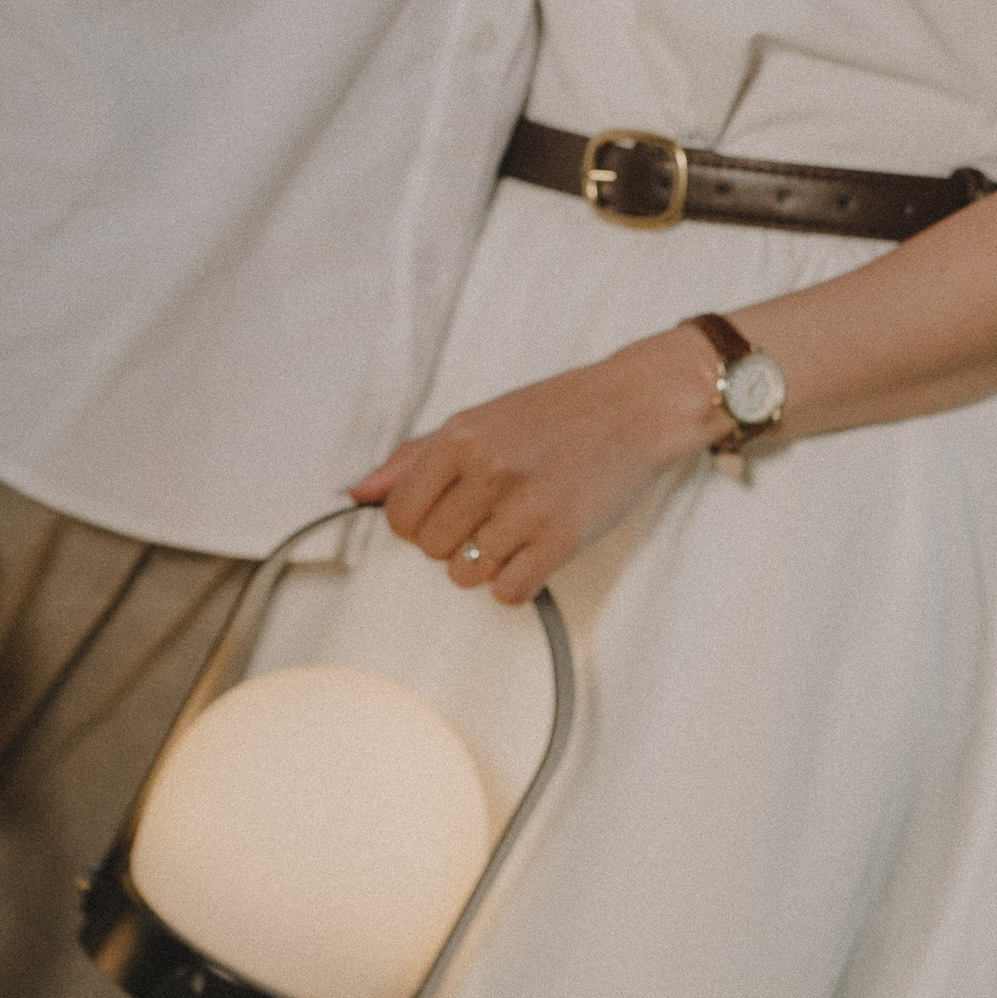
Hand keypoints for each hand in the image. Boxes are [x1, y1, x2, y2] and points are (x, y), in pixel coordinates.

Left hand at [352, 333, 718, 607]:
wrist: (637, 406)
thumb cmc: (557, 412)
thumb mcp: (479, 418)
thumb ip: (414, 457)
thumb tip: (358, 493)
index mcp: (461, 438)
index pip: (400, 515)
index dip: (418, 523)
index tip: (446, 512)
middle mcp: (488, 471)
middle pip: (431, 549)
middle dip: (453, 542)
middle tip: (490, 515)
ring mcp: (526, 507)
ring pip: (466, 575)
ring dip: (485, 563)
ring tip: (516, 528)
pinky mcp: (562, 539)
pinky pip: (509, 591)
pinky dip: (517, 581)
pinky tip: (533, 551)